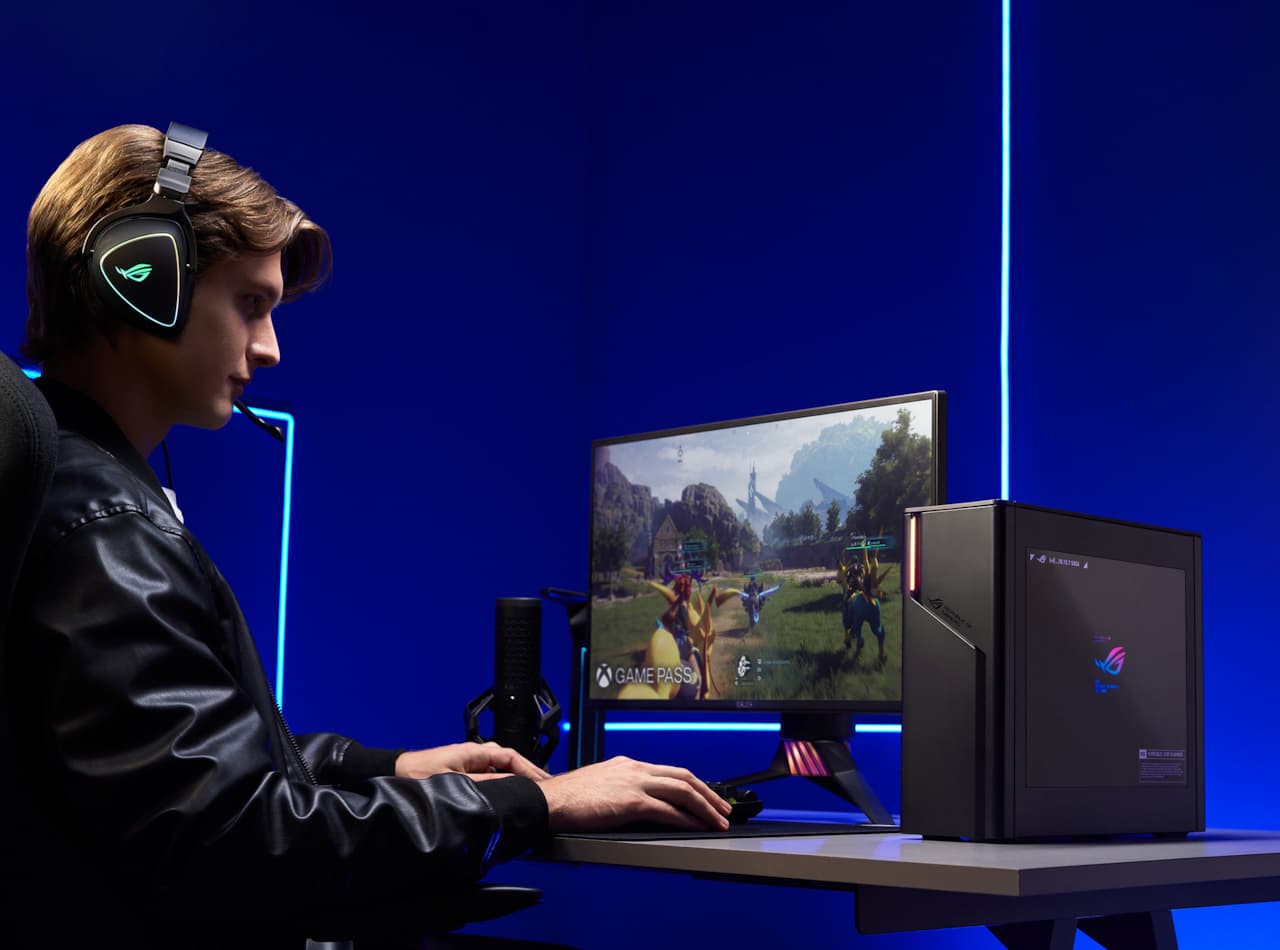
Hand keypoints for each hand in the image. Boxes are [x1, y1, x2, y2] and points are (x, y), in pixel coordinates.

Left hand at [395, 742, 550, 781]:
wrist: (395, 774)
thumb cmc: (417, 777)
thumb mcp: (455, 783)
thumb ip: (483, 784)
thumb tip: (508, 787)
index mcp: (472, 752)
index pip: (510, 756)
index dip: (530, 769)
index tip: (543, 781)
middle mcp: (472, 754)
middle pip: (509, 760)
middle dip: (528, 773)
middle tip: (545, 787)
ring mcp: (468, 762)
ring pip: (500, 767)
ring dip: (516, 778)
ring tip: (530, 791)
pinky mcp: (462, 771)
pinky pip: (490, 773)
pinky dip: (503, 781)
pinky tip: (507, 794)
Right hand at [537, 756, 731, 832]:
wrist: (548, 800)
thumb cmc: (566, 798)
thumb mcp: (598, 786)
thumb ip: (618, 790)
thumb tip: (632, 804)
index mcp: (626, 764)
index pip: (668, 771)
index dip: (692, 784)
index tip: (704, 795)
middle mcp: (634, 769)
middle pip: (683, 776)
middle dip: (708, 792)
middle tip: (723, 808)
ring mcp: (634, 782)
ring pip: (682, 790)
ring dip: (705, 806)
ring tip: (718, 820)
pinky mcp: (630, 801)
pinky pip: (667, 810)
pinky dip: (686, 819)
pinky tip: (696, 828)